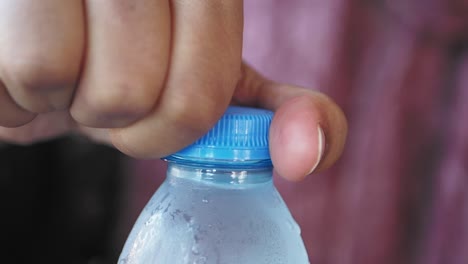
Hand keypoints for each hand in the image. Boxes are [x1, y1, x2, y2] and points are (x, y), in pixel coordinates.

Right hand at [0, 0, 346, 180]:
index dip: (178, 122)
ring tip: (73, 77)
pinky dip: (29, 94)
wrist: (48, 48)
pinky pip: (33, 72)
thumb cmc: (131, 67)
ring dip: (80, 108)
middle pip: (156, 98)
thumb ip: (272, 115)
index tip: (156, 105)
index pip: (208, 88)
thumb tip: (305, 155)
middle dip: (130, 127)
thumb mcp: (210, 85)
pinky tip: (35, 67)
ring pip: (103, 90)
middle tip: (111, 94)